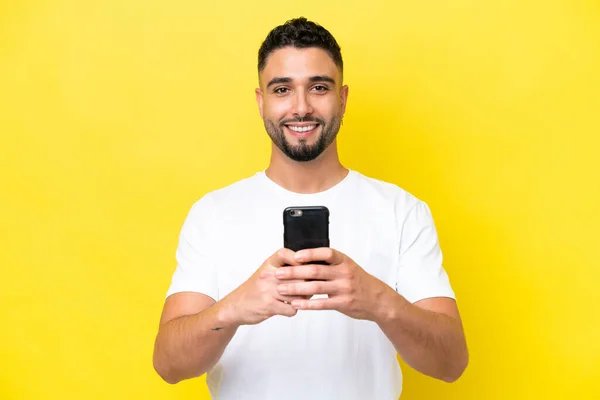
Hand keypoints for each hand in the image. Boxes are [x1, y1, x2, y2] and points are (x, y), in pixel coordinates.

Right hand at [219, 248, 307, 326]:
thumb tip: (309, 269)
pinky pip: (292, 308)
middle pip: (299, 276)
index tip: (306, 265)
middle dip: (308, 284)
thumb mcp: (265, 273)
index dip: (299, 258)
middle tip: (310, 288)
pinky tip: (287, 307)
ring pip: (298, 294)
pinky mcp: (269, 305)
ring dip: (302, 299)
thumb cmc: (254, 290)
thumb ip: (283, 269)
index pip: (285, 254)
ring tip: (299, 299)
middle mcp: (268, 275)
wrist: (234, 306)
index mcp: (268, 265)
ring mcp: (268, 290)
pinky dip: (292, 310)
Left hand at [274, 248, 392, 320]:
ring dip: (296, 288)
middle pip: (316, 271)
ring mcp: (344, 288)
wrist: (377, 300)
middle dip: (295, 272)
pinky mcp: (343, 303)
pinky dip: (307, 304)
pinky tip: (296, 303)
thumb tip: (305, 258)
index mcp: (344, 261)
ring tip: (281, 289)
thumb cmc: (358, 281)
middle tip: (278, 273)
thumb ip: (330, 264)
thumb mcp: (347, 267)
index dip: (310, 253)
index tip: (294, 255)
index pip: (326, 253)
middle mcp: (344, 273)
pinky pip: (322, 303)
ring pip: (316, 287)